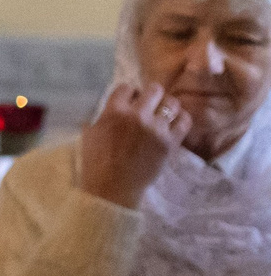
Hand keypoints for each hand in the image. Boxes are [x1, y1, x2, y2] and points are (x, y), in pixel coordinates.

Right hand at [78, 81, 187, 208]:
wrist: (112, 188)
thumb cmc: (96, 162)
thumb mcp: (90, 133)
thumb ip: (103, 115)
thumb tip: (113, 105)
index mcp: (114, 112)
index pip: (127, 87)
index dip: (129, 94)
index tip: (129, 102)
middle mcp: (137, 116)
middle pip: (154, 89)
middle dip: (151, 95)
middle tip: (148, 105)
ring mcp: (156, 128)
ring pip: (171, 102)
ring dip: (166, 106)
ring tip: (162, 115)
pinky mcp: (170, 142)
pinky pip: (184, 120)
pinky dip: (181, 119)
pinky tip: (174, 123)